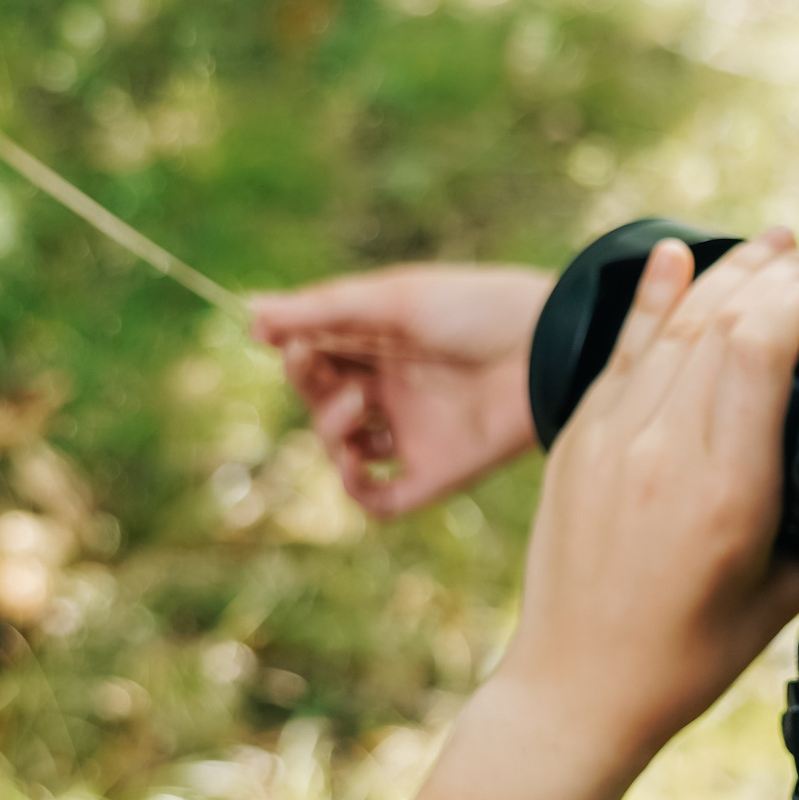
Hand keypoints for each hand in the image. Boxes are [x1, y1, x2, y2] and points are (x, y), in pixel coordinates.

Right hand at [250, 263, 552, 516]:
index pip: (318, 358)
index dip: (297, 354)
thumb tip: (250, 316)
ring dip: (329, 433)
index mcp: (383, 344)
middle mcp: (395, 391)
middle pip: (323, 403)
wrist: (548, 348)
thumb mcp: (393, 300)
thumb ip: (322, 310)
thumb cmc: (477, 309)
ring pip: (345, 451)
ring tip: (354, 404)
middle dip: (309, 387)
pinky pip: (383, 499)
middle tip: (321, 368)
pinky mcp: (438, 472)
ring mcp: (415, 433)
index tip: (289, 341)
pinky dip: (358, 489)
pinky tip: (354, 462)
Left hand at [489, 230, 798, 767]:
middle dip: (782, 274)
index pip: (758, 342)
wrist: (577, 687)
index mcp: (723, 488)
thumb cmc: (684, 656)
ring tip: (775, 245)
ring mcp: (610, 438)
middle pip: (722, 316)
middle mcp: (661, 450)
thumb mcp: (785, 592)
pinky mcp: (577, 439)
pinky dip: (655, 296)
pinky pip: (621, 348)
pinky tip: (679, 255)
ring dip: (730, 272)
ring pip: (675, 321)